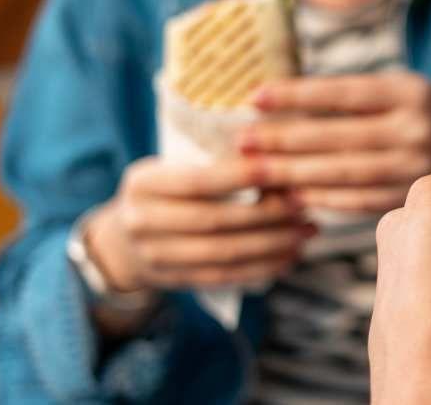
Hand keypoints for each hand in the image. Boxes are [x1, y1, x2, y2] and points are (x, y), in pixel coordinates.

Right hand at [87, 157, 313, 293]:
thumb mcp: (172, 165)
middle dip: (267, 213)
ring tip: (306, 230)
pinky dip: (261, 268)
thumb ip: (210, 160)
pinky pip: (224, 276)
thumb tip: (274, 151)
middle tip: (304, 203)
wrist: (123, 239)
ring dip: (273, 243)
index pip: (197, 181)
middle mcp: (141, 221)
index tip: (280, 168)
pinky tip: (290, 256)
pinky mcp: (173, 280)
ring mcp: (154, 256)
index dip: (240, 176)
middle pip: (215, 220)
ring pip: (223, 253)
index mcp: (143, 183)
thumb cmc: (166, 189)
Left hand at [240, 71, 430, 213]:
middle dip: (283, 140)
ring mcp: (415, 166)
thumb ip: (356, 99)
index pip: (341, 93)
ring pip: (343, 172)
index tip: (254, 97)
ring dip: (294, 173)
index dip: (296, 95)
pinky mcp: (413, 195)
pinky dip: (324, 199)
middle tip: (242, 142)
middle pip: (336, 136)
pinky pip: (359, 200)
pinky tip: (294, 196)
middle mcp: (414, 128)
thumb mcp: (404, 90)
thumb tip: (283, 105)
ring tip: (257, 172)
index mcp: (409, 91)